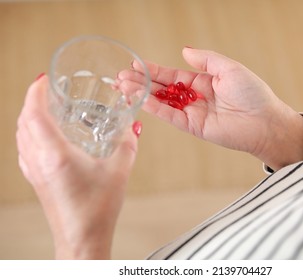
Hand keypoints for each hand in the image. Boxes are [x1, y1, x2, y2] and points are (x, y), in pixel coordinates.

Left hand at [16, 75, 138, 258]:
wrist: (81, 239)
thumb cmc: (96, 210)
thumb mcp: (119, 171)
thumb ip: (128, 143)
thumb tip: (133, 126)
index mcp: (55, 154)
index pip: (34, 113)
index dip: (36, 92)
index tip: (44, 79)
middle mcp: (38, 160)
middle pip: (23, 120)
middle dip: (32, 100)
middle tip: (47, 90)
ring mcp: (33, 171)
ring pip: (21, 134)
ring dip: (29, 115)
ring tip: (45, 107)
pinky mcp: (36, 180)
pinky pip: (24, 148)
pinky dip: (29, 133)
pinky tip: (44, 136)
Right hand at [117, 48, 302, 169]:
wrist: (265, 122)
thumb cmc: (253, 93)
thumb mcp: (229, 68)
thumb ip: (206, 60)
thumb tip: (184, 51)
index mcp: (203, 81)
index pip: (172, 74)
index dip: (153, 70)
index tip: (135, 64)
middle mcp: (194, 97)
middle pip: (162, 89)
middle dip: (141, 83)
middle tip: (119, 77)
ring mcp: (192, 113)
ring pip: (162, 103)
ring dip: (142, 95)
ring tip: (123, 87)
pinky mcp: (194, 127)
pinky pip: (171, 116)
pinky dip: (155, 108)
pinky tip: (141, 99)